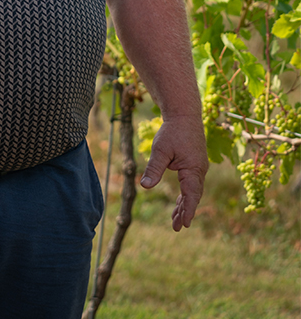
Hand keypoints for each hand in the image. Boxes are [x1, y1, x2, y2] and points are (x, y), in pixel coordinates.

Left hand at [139, 115, 207, 231]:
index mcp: (193, 169)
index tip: (184, 224)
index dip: (188, 210)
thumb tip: (145, 186)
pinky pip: (190, 184)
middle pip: (192, 196)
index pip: (191, 194)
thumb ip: (154, 168)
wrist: (184, 116)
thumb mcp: (160, 150)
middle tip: (177, 227)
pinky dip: (185, 195)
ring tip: (176, 221)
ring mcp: (197, 169)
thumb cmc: (172, 132)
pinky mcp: (193, 166)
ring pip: (191, 191)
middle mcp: (199, 171)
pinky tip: (179, 204)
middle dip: (185, 212)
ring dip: (184, 205)